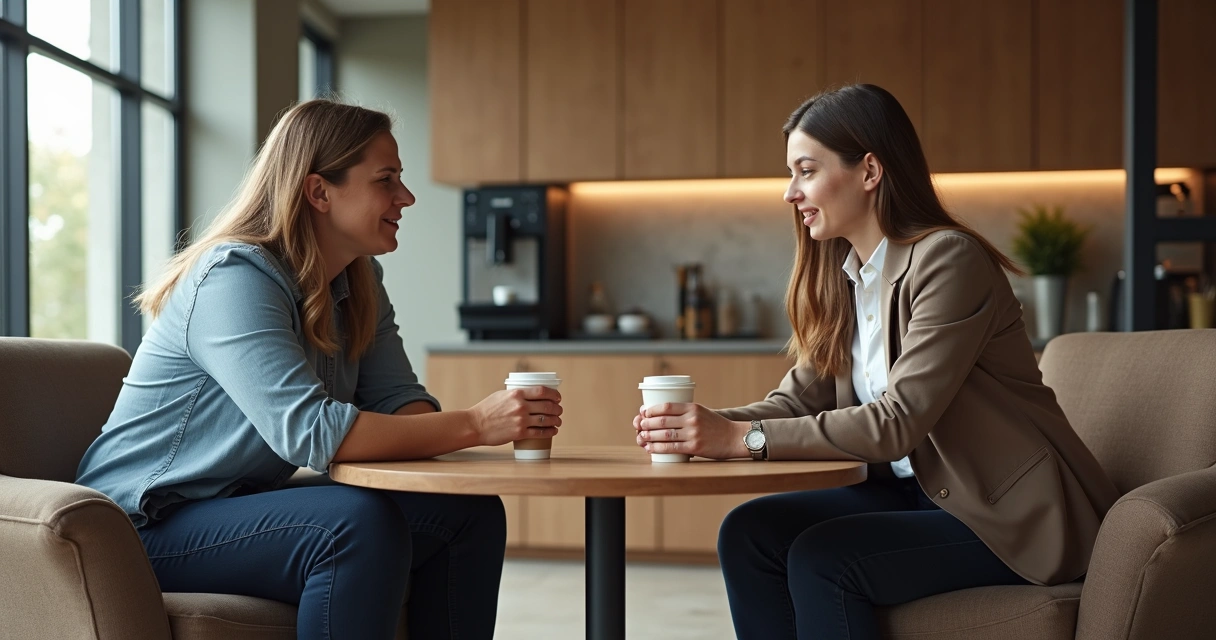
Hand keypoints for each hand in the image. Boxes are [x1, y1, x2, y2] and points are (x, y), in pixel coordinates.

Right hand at [468, 386, 562, 445]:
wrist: (475, 425)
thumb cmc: (486, 409)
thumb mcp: (501, 395)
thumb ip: (516, 394)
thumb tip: (530, 394)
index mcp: (517, 393)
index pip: (542, 391)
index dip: (554, 394)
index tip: (558, 398)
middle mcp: (521, 406)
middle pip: (548, 406)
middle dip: (557, 408)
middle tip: (559, 410)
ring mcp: (521, 420)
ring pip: (546, 420)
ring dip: (556, 420)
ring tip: (558, 421)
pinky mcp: (519, 433)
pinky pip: (540, 432)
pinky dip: (550, 431)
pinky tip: (553, 431)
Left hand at [633, 402, 749, 459]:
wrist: (735, 437)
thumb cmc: (716, 425)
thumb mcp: (702, 412)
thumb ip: (685, 413)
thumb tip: (663, 416)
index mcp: (692, 408)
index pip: (666, 406)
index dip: (651, 410)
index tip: (643, 412)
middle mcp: (692, 419)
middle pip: (662, 421)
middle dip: (646, 423)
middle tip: (639, 425)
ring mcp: (693, 433)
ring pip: (664, 435)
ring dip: (649, 436)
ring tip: (641, 437)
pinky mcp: (695, 447)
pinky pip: (671, 448)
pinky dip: (658, 448)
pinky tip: (650, 448)